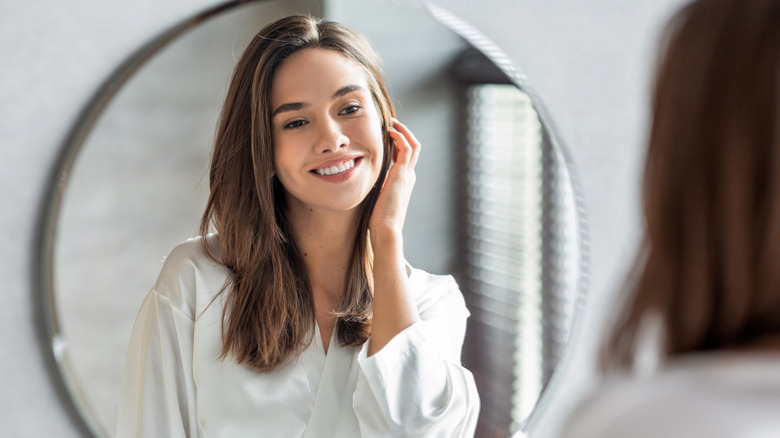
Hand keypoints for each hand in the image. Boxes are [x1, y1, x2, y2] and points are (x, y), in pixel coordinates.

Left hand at [369, 118, 420, 243]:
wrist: (387, 229)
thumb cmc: (379, 219)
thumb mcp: (377, 198)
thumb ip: (375, 188)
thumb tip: (364, 184)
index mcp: (402, 182)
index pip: (404, 157)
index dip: (397, 144)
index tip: (387, 135)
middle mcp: (408, 176)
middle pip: (413, 148)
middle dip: (404, 134)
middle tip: (392, 124)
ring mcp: (407, 174)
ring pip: (413, 145)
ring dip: (404, 131)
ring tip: (392, 123)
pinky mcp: (402, 174)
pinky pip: (407, 148)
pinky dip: (401, 137)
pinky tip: (390, 132)